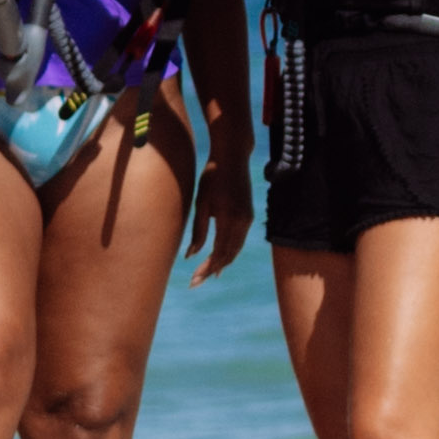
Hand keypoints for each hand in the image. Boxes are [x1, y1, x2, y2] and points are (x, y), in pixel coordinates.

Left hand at [186, 148, 254, 285]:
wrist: (232, 157)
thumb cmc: (212, 176)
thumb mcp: (201, 202)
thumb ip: (198, 231)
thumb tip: (191, 256)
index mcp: (229, 219)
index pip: (218, 253)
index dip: (207, 269)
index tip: (194, 281)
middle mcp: (242, 223)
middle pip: (229, 255)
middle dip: (213, 270)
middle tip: (196, 282)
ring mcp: (247, 219)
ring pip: (235, 249)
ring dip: (222, 263)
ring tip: (208, 275)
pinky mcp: (248, 215)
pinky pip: (239, 240)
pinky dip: (230, 252)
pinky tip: (221, 257)